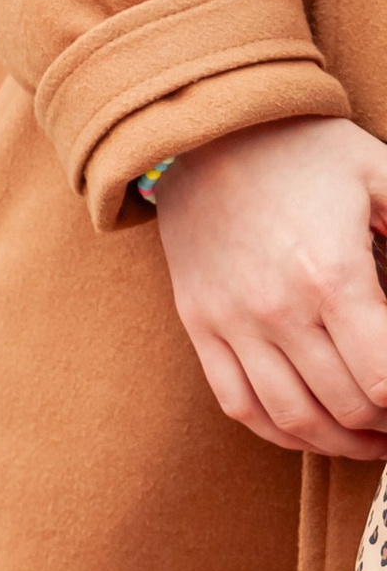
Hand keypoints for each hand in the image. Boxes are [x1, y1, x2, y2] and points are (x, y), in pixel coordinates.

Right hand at [153, 115, 386, 461]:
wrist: (209, 128)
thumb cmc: (304, 149)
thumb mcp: (381, 176)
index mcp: (331, 275)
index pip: (381, 379)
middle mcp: (278, 309)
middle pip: (345, 405)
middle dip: (384, 423)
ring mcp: (233, 321)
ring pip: (294, 418)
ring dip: (341, 442)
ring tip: (371, 438)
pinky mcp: (201, 324)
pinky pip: (239, 403)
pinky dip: (280, 432)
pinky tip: (311, 430)